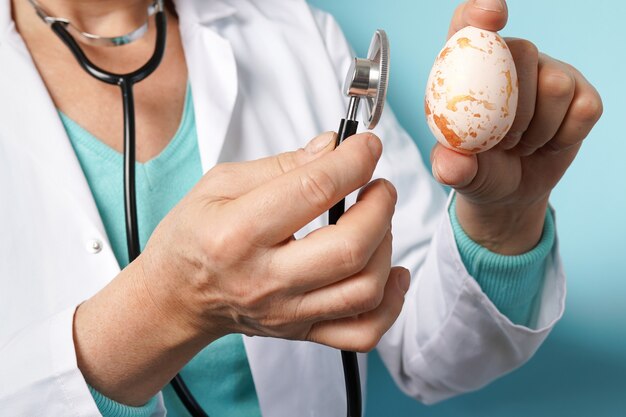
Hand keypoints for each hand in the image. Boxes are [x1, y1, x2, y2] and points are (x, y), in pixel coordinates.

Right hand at [75, 132, 408, 404]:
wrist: (175, 297)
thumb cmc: (191, 237)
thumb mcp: (219, 184)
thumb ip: (280, 164)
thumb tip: (332, 146)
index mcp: (237, 233)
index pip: (314, 190)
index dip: (354, 161)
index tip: (368, 146)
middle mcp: (264, 279)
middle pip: (350, 247)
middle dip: (380, 206)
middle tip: (378, 186)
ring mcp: (286, 312)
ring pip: (364, 289)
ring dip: (387, 245)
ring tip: (377, 221)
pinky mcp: (300, 331)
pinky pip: (361, 332)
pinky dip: (390, 303)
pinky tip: (391, 272)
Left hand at [431, 0, 602, 253]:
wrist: (511, 191)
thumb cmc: (478, 169)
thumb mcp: (458, 172)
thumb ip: (451, 166)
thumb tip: (449, 164)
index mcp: (468, 65)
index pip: (469, 24)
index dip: (480, 13)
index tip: (490, 17)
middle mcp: (510, 58)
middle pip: (523, 52)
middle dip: (513, 109)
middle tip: (501, 142)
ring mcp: (550, 72)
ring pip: (556, 85)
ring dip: (537, 130)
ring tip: (519, 144)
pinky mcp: (581, 94)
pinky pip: (583, 109)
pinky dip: (563, 138)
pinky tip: (546, 144)